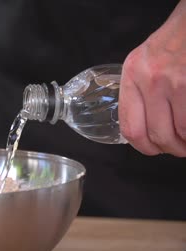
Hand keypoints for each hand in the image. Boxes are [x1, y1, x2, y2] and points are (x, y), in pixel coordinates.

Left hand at [119, 0, 185, 156]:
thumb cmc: (173, 41)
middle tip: (178, 148)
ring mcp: (175, 83)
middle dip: (171, 149)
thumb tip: (143, 126)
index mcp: (132, 76)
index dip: (143, 147)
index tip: (154, 149)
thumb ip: (138, 91)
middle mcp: (150, 80)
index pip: (130, 128)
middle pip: (157, 136)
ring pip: (181, 133)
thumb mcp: (142, 63)